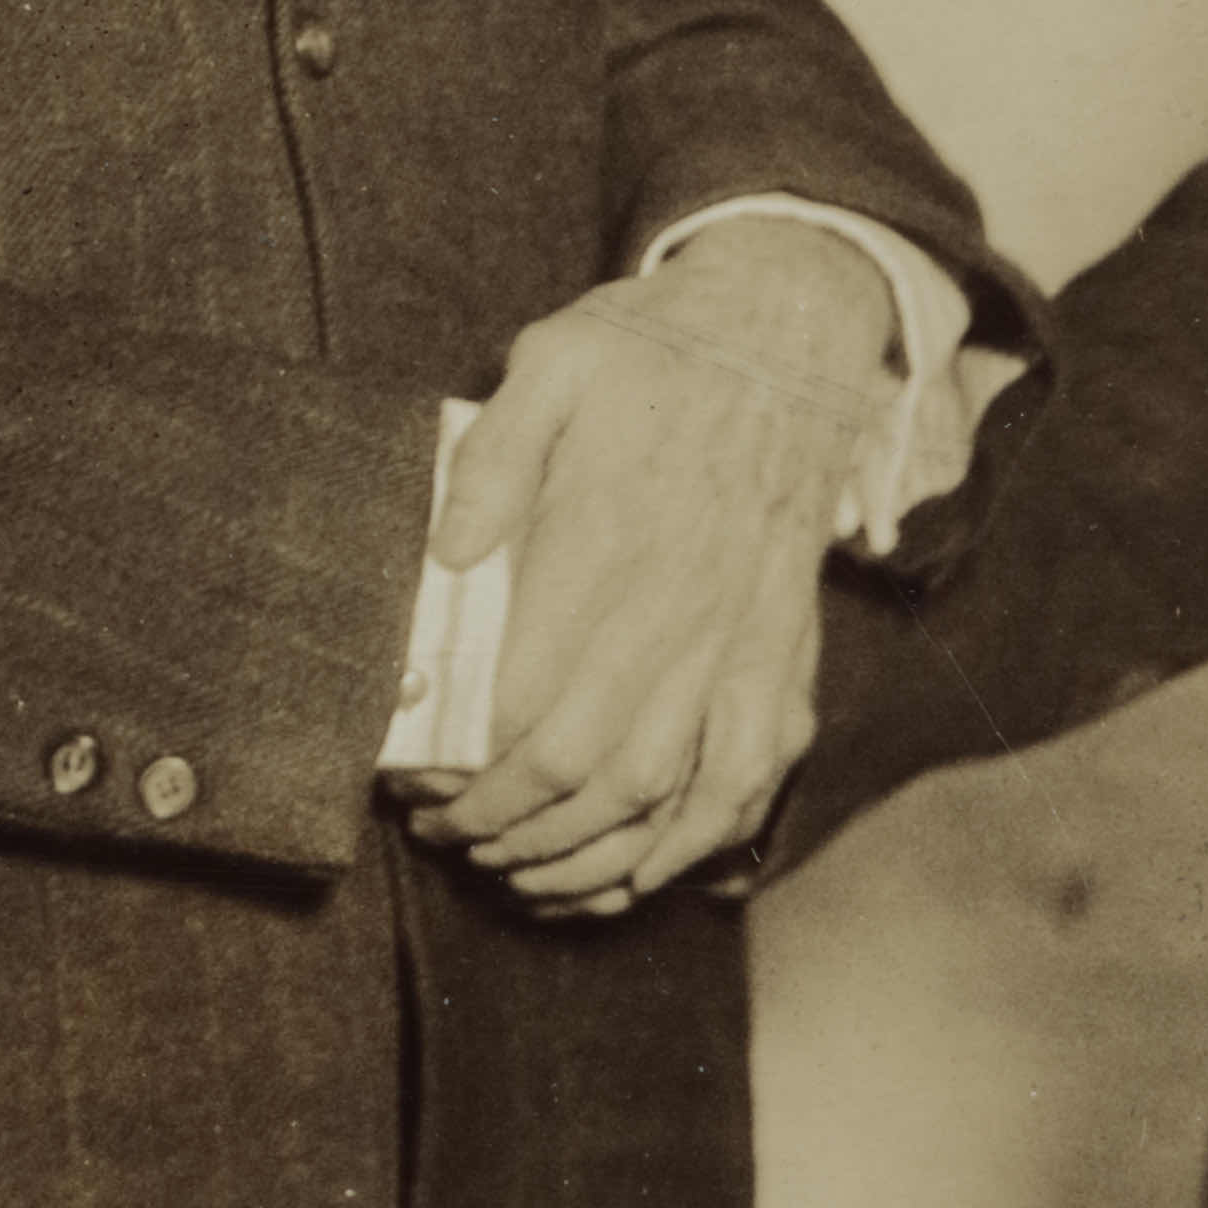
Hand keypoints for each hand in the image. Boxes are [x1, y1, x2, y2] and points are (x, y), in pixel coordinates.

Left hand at [421, 236, 894, 910]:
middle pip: (584, 769)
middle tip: (450, 836)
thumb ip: (493, 455)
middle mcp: (679, 610)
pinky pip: (751, 776)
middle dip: (505, 826)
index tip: (416, 785)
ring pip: (663, 794)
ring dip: (586, 854)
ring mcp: (740, 642)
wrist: (791, 335)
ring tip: (521, 869)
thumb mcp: (556, 360)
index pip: (524, 701)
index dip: (463, 768)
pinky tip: (640, 871)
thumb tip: (446, 553)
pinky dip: (697, 843)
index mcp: (609, 544)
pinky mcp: (783, 655)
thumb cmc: (658, 351)